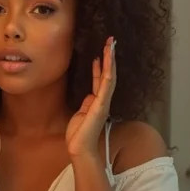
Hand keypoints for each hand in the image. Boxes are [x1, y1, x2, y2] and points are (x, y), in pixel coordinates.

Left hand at [66, 37, 116, 159]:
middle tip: (110, 42)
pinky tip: (107, 61)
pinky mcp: (100, 106)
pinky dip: (107, 73)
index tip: (101, 53)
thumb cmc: (79, 134)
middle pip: (108, 74)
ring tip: (110, 46)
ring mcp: (103, 102)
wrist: (79, 148)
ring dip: (109, 61)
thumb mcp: (80, 114)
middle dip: (109, 58)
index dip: (101, 66)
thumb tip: (90, 95)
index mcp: (97, 101)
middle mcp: (103, 100)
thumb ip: (86, 104)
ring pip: (109, 77)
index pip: (100, 80)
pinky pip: (105, 86)